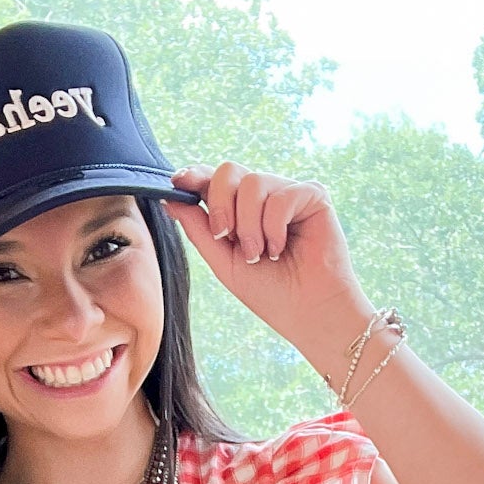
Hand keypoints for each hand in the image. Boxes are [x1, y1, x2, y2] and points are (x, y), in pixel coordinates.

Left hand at [161, 162, 370, 356]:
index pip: (214, 180)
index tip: (178, 180)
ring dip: (249, 225)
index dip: (195, 175)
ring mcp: (288, 192)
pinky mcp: (313, 195)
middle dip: (220, 204)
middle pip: (229, 171)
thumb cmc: (269, 293)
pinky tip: (281, 248)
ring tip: (260, 254)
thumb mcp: (223, 261)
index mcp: (241, 210)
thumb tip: (169, 197)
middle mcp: (264, 196)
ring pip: (253, 183)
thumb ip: (199, 228)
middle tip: (226, 237)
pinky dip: (274, 226)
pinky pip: (280, 195)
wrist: (307, 313)